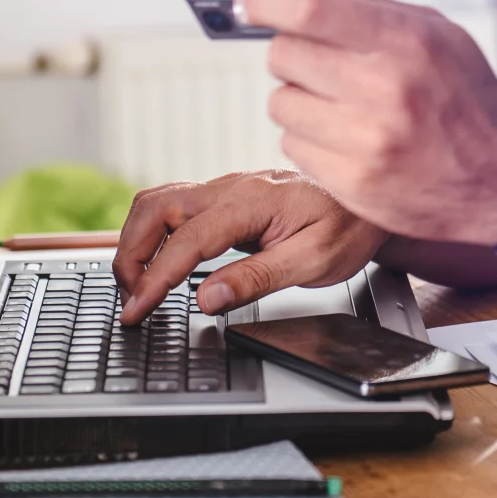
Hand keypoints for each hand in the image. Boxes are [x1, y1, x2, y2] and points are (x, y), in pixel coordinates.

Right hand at [112, 170, 389, 323]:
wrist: (365, 201)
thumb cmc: (348, 227)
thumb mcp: (314, 261)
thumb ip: (257, 278)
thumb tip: (206, 297)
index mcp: (252, 202)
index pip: (186, 240)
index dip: (155, 278)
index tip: (137, 310)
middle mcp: (231, 187)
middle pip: (156, 208)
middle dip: (131, 253)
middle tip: (132, 298)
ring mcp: (226, 188)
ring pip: (159, 201)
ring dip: (138, 239)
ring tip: (139, 283)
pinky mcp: (225, 197)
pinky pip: (175, 206)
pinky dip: (154, 232)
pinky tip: (159, 260)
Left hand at [240, 0, 496, 244]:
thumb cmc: (469, 99)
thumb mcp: (437, 33)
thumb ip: (369, 12)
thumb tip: (294, 0)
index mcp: (404, 42)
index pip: (309, 10)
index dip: (266, 1)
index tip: (250, 2)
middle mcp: (384, 90)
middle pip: (284, 55)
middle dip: (297, 55)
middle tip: (326, 66)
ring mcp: (366, 142)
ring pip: (281, 104)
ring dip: (302, 101)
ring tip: (344, 108)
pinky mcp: (353, 183)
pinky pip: (292, 147)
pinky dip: (312, 141)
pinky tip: (348, 141)